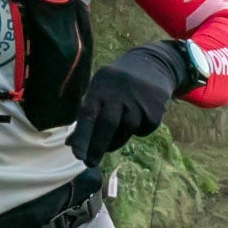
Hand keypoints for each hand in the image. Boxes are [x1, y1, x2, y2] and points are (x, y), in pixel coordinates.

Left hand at [66, 41, 189, 166]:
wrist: (152, 65)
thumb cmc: (116, 85)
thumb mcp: (99, 91)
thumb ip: (87, 116)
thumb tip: (71, 144)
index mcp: (100, 86)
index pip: (88, 113)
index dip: (82, 136)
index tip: (78, 155)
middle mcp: (118, 91)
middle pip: (107, 124)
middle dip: (98, 146)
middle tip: (90, 163)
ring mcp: (138, 98)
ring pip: (126, 129)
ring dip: (118, 138)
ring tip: (119, 129)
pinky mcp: (155, 106)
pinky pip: (143, 129)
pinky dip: (139, 130)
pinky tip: (140, 116)